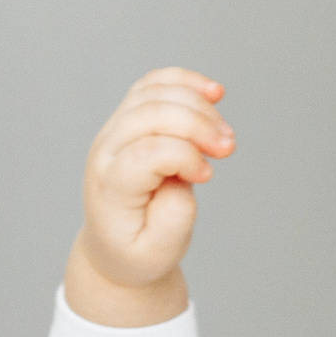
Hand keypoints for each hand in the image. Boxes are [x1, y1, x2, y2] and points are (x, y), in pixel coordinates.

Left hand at [65, 67, 234, 327]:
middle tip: (229, 148)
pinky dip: (184, 82)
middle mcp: (107, 150)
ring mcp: (114, 130)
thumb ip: (175, 217)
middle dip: (197, 124)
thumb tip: (188, 172)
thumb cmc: (138, 250)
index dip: (185, 155)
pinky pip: (153, 85)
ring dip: (197, 104)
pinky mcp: (128, 119)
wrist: (115, 247)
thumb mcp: (159, 254)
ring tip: (225, 133)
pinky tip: (213, 92)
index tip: (207, 177)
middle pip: (151, 114)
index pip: (147, 151)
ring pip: (154, 93)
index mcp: (110, 185)